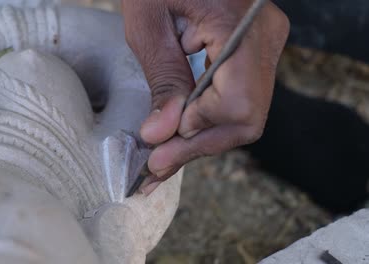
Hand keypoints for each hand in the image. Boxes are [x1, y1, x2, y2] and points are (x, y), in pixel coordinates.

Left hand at [122, 0, 288, 193]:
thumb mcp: (148, 23)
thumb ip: (163, 80)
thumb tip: (162, 134)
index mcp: (242, 28)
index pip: (237, 104)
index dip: (198, 130)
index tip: (158, 144)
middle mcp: (265, 41)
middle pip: (245, 119)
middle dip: (198, 146)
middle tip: (156, 165)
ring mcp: (262, 49)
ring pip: (243, 116)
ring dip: (200, 140)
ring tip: (162, 158)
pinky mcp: (250, 55)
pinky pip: (236, 101)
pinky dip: (206, 122)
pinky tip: (179, 135)